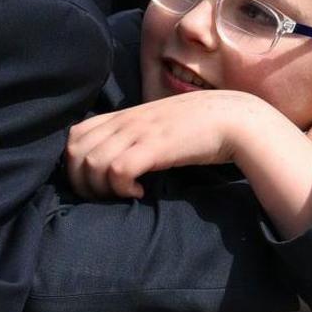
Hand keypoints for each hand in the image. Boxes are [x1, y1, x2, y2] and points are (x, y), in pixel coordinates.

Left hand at [63, 90, 276, 201]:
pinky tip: (139, 192)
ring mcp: (139, 132)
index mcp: (124, 115)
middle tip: (105, 196)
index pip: (75, 135)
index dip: (75, 163)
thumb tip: (116, 160)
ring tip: (123, 195)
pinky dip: (120, 187)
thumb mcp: (158, 126)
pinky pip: (117, 169)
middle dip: (81, 181)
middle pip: (74, 152)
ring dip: (101, 187)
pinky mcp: (155, 146)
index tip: (96, 181)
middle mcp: (126, 121)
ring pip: (91, 162)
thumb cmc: (200, 127)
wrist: (236, 119)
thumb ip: (135, 136)